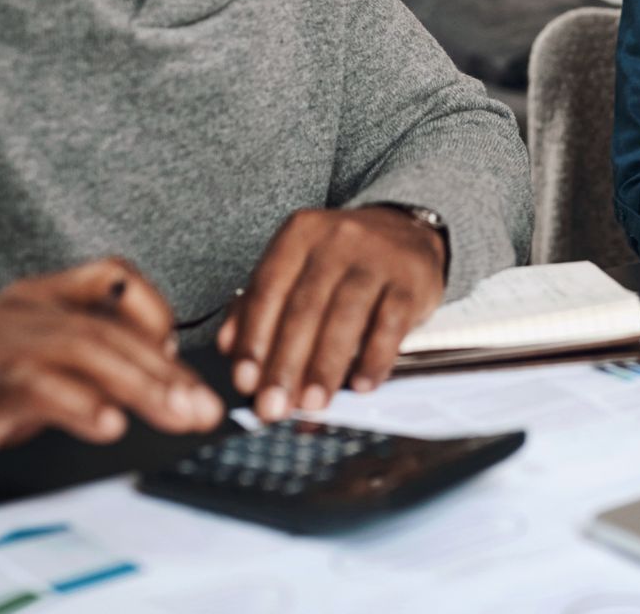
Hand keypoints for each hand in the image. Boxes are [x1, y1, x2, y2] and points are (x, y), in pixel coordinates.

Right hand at [0, 257, 222, 496]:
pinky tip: (109, 426)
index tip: (185, 357)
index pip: (113, 277)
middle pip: (109, 327)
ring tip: (176, 415)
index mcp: (40, 296)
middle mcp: (23, 311)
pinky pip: (34, 386)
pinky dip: (78, 405)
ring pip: (82, 351)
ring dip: (139, 386)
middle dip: (165, 370)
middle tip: (203, 407)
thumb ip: (92, 364)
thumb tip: (166, 377)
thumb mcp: (39, 367)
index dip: (158, 310)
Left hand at [218, 207, 446, 421]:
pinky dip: (374, 359)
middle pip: (305, 308)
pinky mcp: (411, 279)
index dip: (254, 338)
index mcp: (299, 234)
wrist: (406, 231)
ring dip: (326, 367)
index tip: (245, 382)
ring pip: (345, 316)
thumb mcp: (298, 267)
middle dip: (286, 364)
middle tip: (274, 407)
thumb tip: (228, 347)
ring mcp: (376, 257)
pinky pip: (390, 323)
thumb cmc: (341, 261)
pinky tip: (361, 386)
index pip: (268, 289)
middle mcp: (336, 239)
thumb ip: (262, 303)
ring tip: (312, 405)